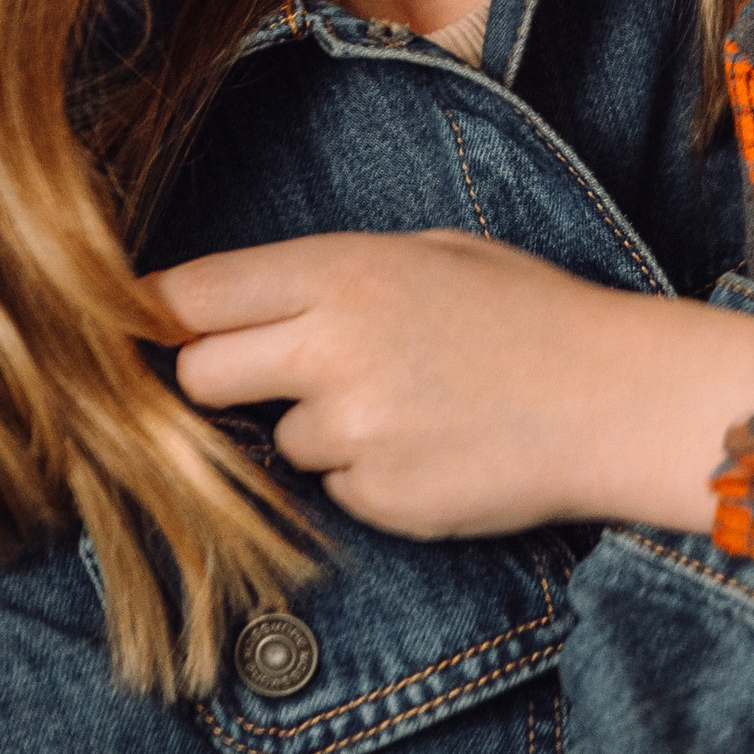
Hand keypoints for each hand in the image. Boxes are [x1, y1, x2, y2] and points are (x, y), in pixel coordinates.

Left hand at [140, 233, 753, 537]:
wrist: (619, 399)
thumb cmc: (529, 314)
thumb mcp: (427, 253)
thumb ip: (322, 279)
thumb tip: (222, 310)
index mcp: (341, 271)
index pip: (189, 295)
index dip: (153, 314)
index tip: (135, 328)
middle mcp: (332, 350)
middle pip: (200, 376)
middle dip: (222, 378)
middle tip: (278, 372)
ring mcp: (354, 433)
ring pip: (282, 440)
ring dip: (320, 430)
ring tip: (410, 404)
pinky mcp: (380, 500)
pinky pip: (338, 490)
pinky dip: (371, 476)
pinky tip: (435, 447)